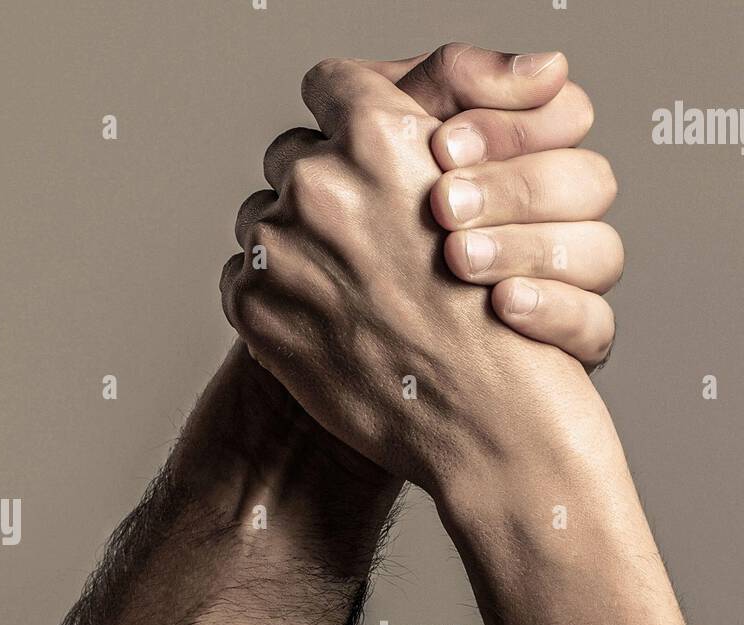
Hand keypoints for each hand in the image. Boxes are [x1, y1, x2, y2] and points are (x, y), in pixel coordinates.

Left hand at [221, 46, 620, 491]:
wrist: (485, 420)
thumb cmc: (498, 319)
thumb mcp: (483, 201)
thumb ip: (415, 152)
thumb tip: (368, 134)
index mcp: (379, 138)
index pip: (331, 85)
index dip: (345, 115)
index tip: (354, 146)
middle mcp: (320, 182)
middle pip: (292, 157)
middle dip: (321, 190)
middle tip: (362, 241)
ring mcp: (279, 247)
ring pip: (262, 218)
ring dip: (294, 245)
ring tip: (347, 291)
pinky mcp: (256, 307)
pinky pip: (244, 278)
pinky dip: (275, 296)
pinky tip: (326, 323)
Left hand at [365, 46, 620, 366]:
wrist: (371, 348)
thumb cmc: (369, 234)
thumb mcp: (390, 138)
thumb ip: (451, 82)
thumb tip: (544, 68)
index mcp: (530, 157)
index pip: (568, 114)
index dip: (512, 125)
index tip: (440, 147)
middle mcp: (562, 216)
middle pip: (591, 181)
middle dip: (513, 189)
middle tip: (443, 205)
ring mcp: (574, 283)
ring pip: (603, 252)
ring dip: (528, 248)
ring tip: (458, 258)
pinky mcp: (574, 345)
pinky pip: (596, 327)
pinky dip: (553, 310)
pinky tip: (503, 305)